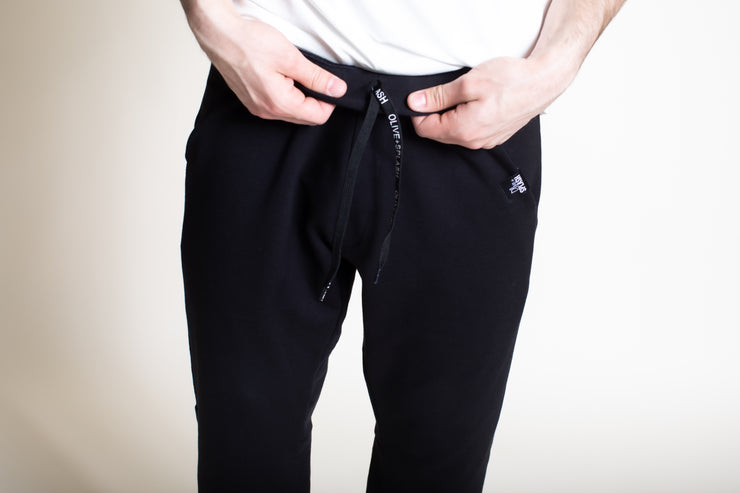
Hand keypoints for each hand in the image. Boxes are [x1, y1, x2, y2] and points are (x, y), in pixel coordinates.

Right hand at [187, 7, 346, 124]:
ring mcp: (258, 108)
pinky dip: (287, 96)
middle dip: (316, 101)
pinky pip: (278, 107)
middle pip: (305, 117)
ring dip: (301, 97)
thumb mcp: (291, 58)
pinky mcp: (252, 101)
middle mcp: (268, 112)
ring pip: (291, 113)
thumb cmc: (250, 43)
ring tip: (295, 74)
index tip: (331, 85)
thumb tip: (337, 90)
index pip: (317, 117)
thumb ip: (316, 78)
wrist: (220, 36)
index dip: (329, 102)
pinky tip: (283, 78)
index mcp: (280, 104)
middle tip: (314, 77)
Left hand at [407, 56, 569, 148]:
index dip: (418, 112)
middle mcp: (474, 141)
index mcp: (463, 130)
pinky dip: (466, 119)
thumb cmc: (511, 80)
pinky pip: (470, 132)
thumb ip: (438, 96)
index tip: (421, 97)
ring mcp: (486, 141)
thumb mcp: (468, 83)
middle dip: (434, 115)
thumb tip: (415, 103)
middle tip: (443, 92)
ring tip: (463, 95)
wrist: (543, 82)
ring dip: (451, 116)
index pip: (425, 129)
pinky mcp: (495, 136)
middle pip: (438, 134)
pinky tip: (476, 103)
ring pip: (455, 133)